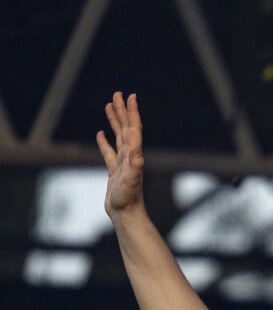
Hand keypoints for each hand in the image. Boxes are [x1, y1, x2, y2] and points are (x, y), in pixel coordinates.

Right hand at [96, 92, 144, 217]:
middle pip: (126, 128)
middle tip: (118, 94)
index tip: (131, 96)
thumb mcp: (131, 180)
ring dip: (115, 121)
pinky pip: (108, 152)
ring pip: (118, 136)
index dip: (132, 112)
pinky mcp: (114, 172)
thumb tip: (135, 147)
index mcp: (134, 155)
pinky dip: (105, 142)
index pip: (134, 128)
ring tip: (109, 105)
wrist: (126, 215)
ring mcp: (122, 163)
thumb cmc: (129, 199)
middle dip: (122, 111)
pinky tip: (100, 134)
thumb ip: (135, 163)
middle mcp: (130, 156)